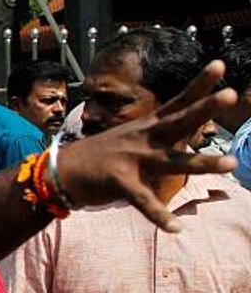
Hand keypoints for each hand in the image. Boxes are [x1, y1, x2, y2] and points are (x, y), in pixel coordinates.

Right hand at [55, 60, 237, 232]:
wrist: (60, 170)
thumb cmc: (101, 155)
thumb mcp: (130, 137)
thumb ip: (158, 133)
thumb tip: (186, 130)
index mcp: (147, 127)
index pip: (177, 102)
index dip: (199, 84)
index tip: (221, 64)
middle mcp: (143, 139)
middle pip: (179, 121)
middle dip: (205, 108)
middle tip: (231, 94)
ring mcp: (131, 159)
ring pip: (172, 161)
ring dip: (201, 162)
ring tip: (231, 164)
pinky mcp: (118, 182)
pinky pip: (142, 200)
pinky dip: (159, 215)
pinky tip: (176, 228)